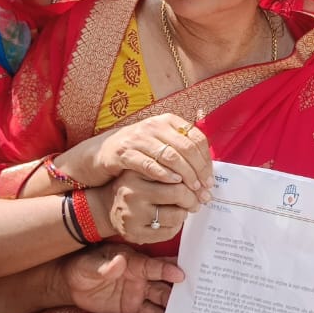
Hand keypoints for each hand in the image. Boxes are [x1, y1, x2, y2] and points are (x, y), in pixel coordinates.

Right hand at [59, 114, 212, 192]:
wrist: (102, 152)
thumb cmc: (138, 150)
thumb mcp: (160, 143)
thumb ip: (181, 148)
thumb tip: (208, 164)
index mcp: (167, 121)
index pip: (196, 137)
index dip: (206, 160)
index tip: (211, 179)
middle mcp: (154, 125)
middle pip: (186, 148)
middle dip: (198, 171)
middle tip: (205, 189)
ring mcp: (138, 137)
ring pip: (170, 155)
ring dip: (185, 175)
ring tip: (192, 190)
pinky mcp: (124, 152)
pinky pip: (148, 163)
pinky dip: (163, 175)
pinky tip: (173, 184)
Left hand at [62, 243, 184, 312]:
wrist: (70, 284)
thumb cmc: (81, 267)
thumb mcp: (90, 265)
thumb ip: (105, 266)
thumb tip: (118, 262)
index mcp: (132, 263)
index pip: (153, 266)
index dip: (167, 271)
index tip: (182, 275)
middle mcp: (140, 277)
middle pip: (163, 284)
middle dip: (179, 290)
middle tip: (197, 298)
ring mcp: (138, 292)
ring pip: (161, 300)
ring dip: (174, 307)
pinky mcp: (133, 307)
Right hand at [88, 171, 206, 243]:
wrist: (108, 207)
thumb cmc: (135, 186)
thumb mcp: (145, 171)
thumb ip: (167, 168)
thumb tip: (201, 171)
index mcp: (136, 173)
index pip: (175, 173)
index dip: (193, 179)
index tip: (199, 183)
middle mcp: (132, 193)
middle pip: (178, 194)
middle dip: (193, 198)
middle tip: (197, 199)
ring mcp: (133, 215)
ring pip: (176, 215)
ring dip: (185, 213)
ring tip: (183, 209)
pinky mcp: (135, 234)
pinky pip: (169, 232)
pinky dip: (176, 226)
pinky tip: (173, 220)